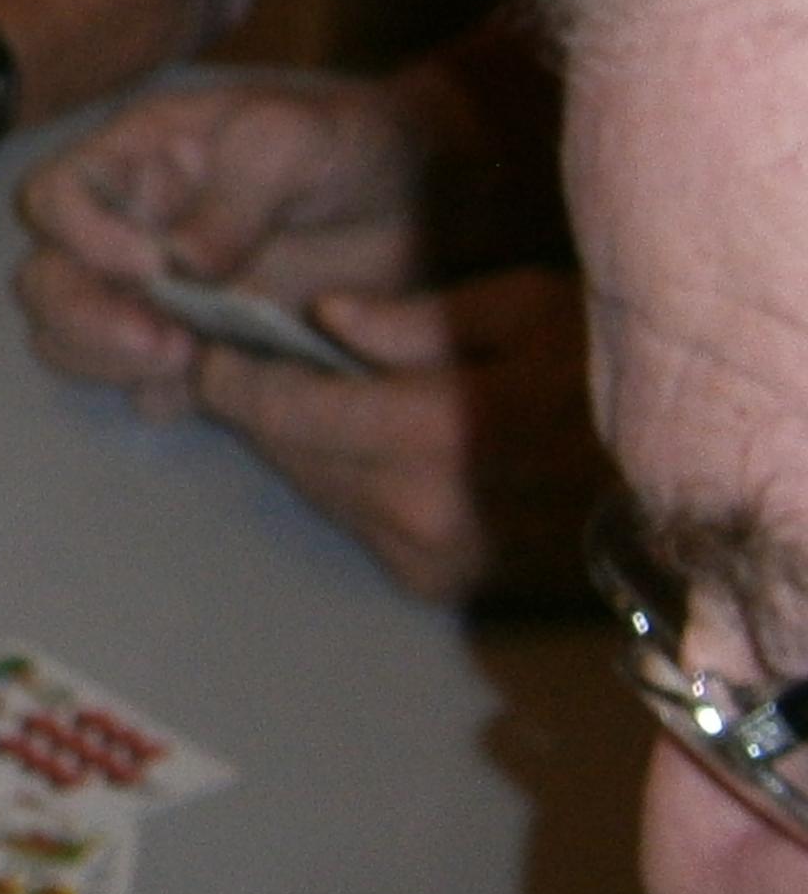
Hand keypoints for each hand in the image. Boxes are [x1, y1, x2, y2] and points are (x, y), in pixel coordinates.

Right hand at [13, 80, 429, 408]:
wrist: (423, 207)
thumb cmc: (351, 148)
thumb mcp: (302, 139)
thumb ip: (239, 190)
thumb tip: (180, 263)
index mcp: (136, 161)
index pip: (55, 196)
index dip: (82, 234)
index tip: (152, 264)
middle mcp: (125, 230)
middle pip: (48, 279)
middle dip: (87, 317)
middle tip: (163, 343)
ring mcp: (153, 296)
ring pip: (73, 337)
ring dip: (109, 359)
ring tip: (187, 362)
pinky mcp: (190, 349)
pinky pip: (141, 384)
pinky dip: (160, 393)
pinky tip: (212, 385)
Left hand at [189, 267, 596, 604]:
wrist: (686, 484)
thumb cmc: (607, 377)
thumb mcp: (528, 312)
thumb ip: (415, 320)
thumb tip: (326, 318)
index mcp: (435, 434)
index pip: (292, 409)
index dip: (237, 377)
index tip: (207, 348)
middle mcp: (420, 508)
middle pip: (293, 452)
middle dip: (258, 406)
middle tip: (234, 364)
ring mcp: (430, 555)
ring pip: (319, 490)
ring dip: (295, 444)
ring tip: (288, 396)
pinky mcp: (441, 582)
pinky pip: (357, 521)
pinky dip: (341, 480)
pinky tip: (348, 445)